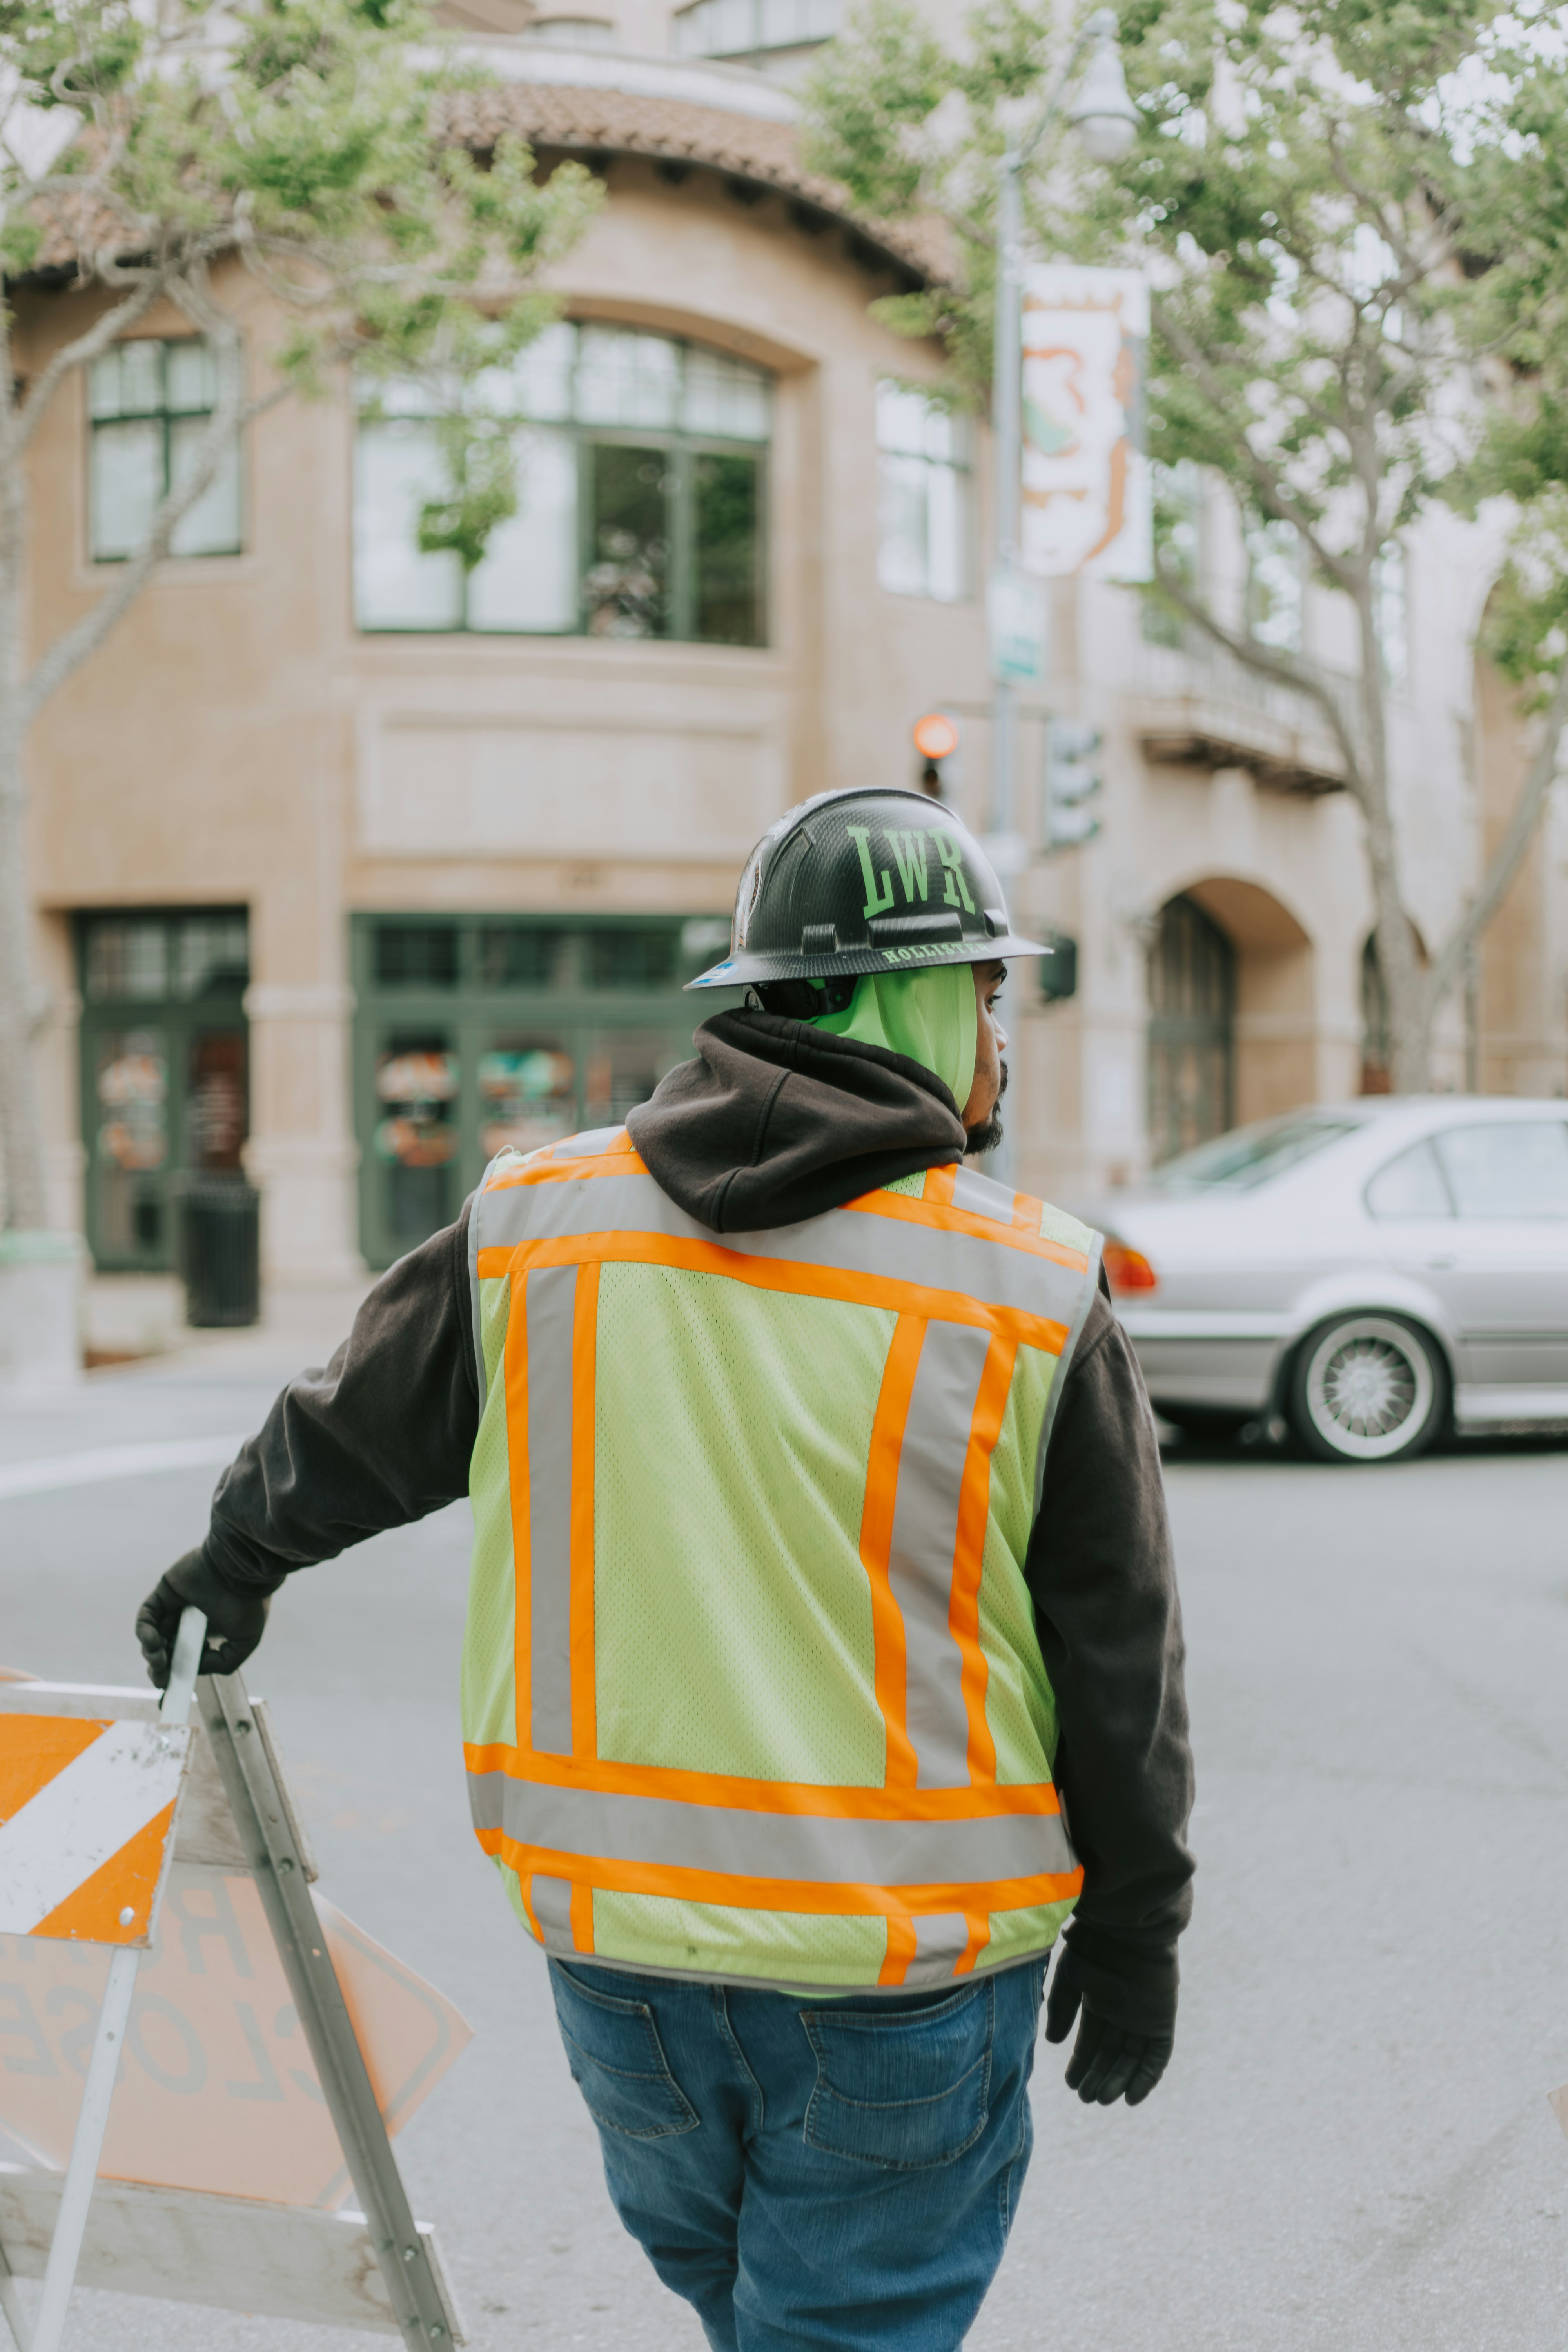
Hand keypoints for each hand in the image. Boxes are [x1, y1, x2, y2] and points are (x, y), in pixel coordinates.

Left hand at [135, 1549, 272, 1687]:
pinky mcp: (163, 1592)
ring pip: (153, 1635)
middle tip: (162, 1678)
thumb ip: (222, 1662)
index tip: (169, 1692)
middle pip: (164, 1650)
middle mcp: (188, 1620)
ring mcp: (174, 1606)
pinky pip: (146, 1616)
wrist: (243, 1571)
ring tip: (160, 1661)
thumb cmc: (249, 1604)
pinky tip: (153, 1642)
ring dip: (151, 1653)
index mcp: (207, 1632)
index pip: (184, 1657)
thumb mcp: (244, 1643)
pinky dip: (144, 1631)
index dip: (175, 1675)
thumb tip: (196, 1667)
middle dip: (160, 1668)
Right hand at [1044, 1943, 1173, 2107]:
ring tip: (1102, 2099)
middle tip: (1086, 2098)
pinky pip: (1158, 2056)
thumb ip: (1061, 2007)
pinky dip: (1147, 2077)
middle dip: (1098, 2077)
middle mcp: (1122, 2011)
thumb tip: (1053, 2042)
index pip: (1091, 2040)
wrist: (1130, 1927)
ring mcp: (1144, 2017)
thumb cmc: (1095, 1945)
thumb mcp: (1069, 1976)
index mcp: (1099, 1999)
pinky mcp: (1163, 2020)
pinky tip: (1132, 2096)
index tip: (1071, 2083)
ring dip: (1119, 2081)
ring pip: (1133, 2059)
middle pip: (1111, 2053)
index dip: (1082, 2062)